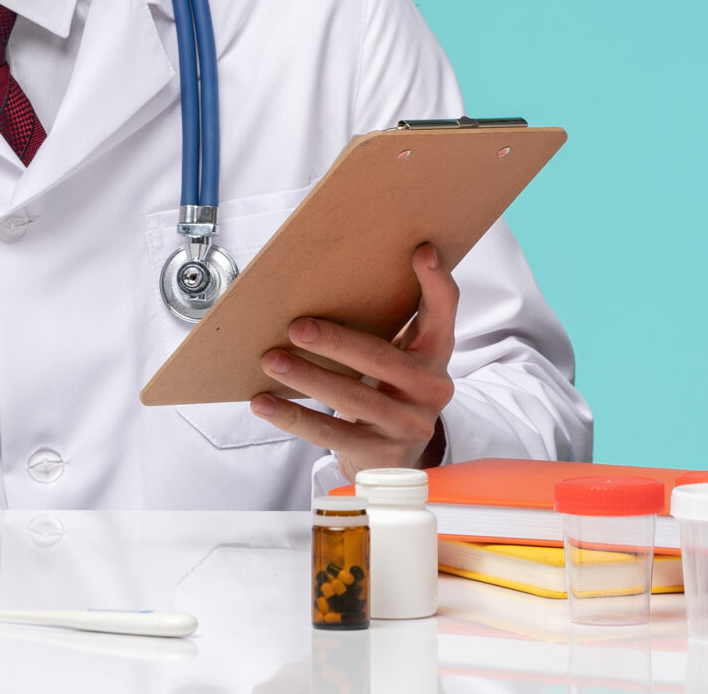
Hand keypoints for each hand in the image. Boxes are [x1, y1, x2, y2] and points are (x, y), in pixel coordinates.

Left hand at [249, 243, 458, 478]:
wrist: (398, 453)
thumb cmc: (389, 386)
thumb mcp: (400, 354)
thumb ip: (385, 323)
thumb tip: (324, 279)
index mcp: (436, 352)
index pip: (443, 312)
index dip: (436, 282)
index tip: (421, 251)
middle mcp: (431, 388)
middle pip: (381, 359)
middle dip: (335, 342)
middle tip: (296, 327)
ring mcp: (408, 424)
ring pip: (352, 399)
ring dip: (307, 378)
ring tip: (271, 360)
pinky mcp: (382, 455)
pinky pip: (331, 435)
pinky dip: (293, 417)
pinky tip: (264, 403)